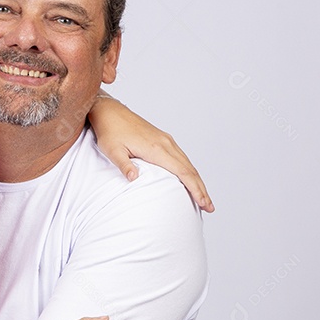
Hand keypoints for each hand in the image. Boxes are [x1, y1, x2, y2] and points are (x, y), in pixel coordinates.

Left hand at [90, 93, 213, 211]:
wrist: (110, 111)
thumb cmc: (110, 131)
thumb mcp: (112, 150)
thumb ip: (123, 165)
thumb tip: (133, 178)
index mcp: (156, 148)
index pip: (182, 172)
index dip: (195, 189)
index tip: (203, 202)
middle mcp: (165, 143)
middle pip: (190, 169)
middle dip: (201, 189)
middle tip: (209, 207)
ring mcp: (165, 140)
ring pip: (187, 163)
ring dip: (197, 180)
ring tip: (203, 197)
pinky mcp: (163, 139)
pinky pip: (181, 157)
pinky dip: (189, 170)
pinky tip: (190, 178)